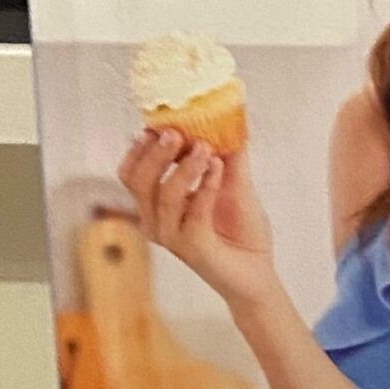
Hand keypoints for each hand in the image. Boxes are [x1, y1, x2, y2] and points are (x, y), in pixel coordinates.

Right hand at [117, 128, 278, 310]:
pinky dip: (206, 187)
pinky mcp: (192, 249)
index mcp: (157, 204)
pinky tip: (219, 169)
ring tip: (206, 149)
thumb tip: (227, 116)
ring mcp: (172, 236)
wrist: (258, 272)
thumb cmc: (241, 232)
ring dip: (185, 168)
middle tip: (176, 133)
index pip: (131, 172)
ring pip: (164, 195)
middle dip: (155, 153)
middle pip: (137, 181)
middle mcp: (157, 220)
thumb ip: (227, 153)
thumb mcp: (234, 182)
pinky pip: (194, 213)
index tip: (160, 123)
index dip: (141, 147)